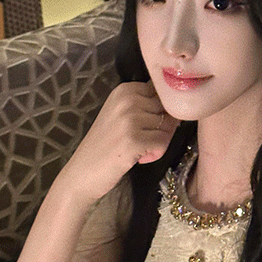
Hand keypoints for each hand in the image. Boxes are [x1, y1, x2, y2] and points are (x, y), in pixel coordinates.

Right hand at [59, 81, 177, 205]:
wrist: (82, 172)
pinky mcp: (134, 139)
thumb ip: (145, 104)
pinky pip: (163, 143)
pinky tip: (139, 158)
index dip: (161, 113)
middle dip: (162, 128)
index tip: (144, 126)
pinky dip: (156, 153)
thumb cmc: (105, 145)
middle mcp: (128, 99)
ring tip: (138, 149)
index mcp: (125, 89)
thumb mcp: (121, 114)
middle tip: (141, 141)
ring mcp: (130, 119)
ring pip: (169, 127)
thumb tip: (179, 104)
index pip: (162, 93)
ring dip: (159, 142)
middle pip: (168, 110)